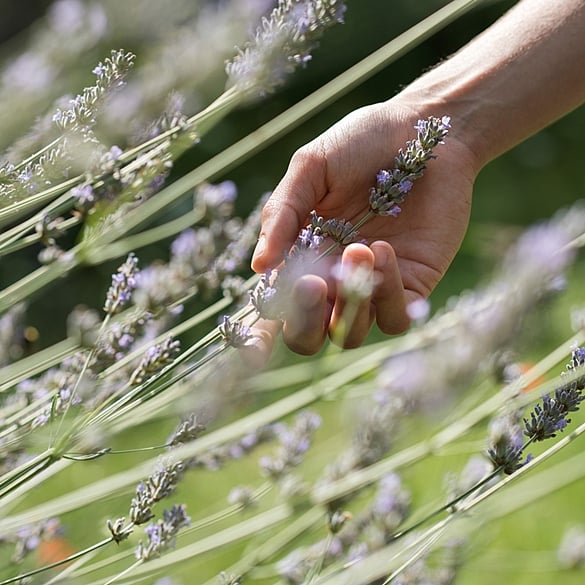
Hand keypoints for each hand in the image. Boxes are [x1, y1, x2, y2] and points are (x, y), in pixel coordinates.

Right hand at [246, 98, 479, 364]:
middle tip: (310, 285)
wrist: (424, 131)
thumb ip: (282, 215)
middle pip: (309, 337)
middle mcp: (333, 281)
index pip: (277, 310)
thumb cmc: (360, 145)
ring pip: (351, 335)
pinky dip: (385, 294)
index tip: (253, 351)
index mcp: (301, 258)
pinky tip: (382, 249)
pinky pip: (394, 318)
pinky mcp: (412, 286)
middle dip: (304, 324)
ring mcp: (372, 287)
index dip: (262, 337)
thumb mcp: (310, 170)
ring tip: (359, 247)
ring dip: (349, 300)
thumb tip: (258, 267)